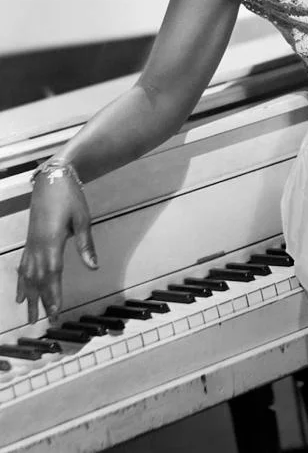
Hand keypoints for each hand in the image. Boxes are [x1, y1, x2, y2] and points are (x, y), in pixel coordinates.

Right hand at [16, 168, 97, 322]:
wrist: (52, 179)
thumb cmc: (70, 197)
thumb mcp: (82, 219)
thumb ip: (85, 244)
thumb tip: (93, 266)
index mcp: (51, 241)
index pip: (52, 274)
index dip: (53, 295)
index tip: (55, 312)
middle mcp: (37, 246)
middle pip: (38, 279)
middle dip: (41, 301)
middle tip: (44, 322)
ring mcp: (31, 244)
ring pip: (27, 275)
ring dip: (29, 296)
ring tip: (29, 315)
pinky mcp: (29, 240)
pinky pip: (22, 266)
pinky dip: (21, 281)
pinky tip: (20, 293)